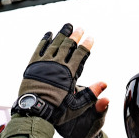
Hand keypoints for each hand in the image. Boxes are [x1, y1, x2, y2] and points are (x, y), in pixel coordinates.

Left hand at [16, 23, 108, 137]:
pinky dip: (45, 40)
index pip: (80, 54)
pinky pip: (40, 48)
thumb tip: (104, 84)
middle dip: (75, 36)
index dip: (86, 45)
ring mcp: (44, 63)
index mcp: (69, 73)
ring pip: (55, 44)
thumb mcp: (77, 105)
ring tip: (68, 26)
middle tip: (80, 29)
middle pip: (68, 45)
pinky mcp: (33, 65)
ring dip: (62, 34)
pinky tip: (49, 34)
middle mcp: (57, 65)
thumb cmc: (57, 110)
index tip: (90, 38)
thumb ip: (91, 93)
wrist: (35, 111)